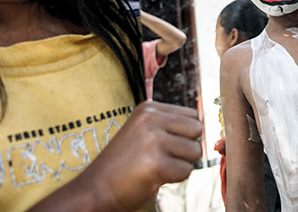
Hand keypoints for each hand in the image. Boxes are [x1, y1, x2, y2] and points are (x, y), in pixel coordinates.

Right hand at [30, 101, 202, 211]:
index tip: (164, 145)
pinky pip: (185, 171)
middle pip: (197, 130)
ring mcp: (153, 140)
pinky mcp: (156, 163)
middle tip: (162, 158)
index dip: (184, 134)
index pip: (192, 114)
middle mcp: (151, 119)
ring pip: (194, 151)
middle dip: (186, 148)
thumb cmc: (124, 164)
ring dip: (180, 164)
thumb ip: (169, 124)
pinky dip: (173, 178)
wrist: (95, 189)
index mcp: (149, 108)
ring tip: (155, 166)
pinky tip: (153, 177)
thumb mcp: (143, 131)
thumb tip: (202, 125)